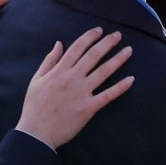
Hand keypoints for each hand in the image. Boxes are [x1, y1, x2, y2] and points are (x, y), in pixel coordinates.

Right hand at [15, 28, 133, 149]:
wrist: (36, 134)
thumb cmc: (34, 106)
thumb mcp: (37, 80)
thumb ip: (49, 61)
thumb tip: (59, 43)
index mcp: (59, 71)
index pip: (77, 48)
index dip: (90, 37)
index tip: (99, 30)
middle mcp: (72, 78)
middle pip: (93, 56)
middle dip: (107, 43)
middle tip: (118, 35)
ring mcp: (82, 93)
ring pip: (104, 72)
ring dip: (118, 59)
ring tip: (129, 50)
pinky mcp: (89, 108)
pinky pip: (108, 95)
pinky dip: (120, 87)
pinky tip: (131, 79)